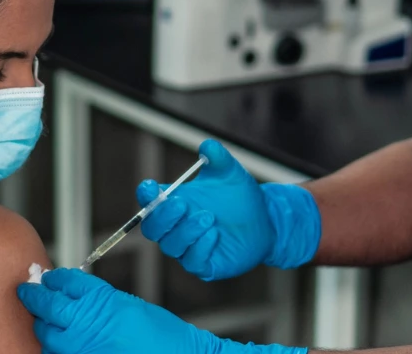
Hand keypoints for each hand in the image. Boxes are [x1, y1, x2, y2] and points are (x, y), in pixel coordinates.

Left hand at [16, 268, 221, 353]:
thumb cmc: (159, 333)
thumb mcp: (126, 304)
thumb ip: (97, 299)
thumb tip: (72, 295)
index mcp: (101, 299)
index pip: (65, 281)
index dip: (54, 278)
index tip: (47, 277)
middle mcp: (87, 321)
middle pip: (48, 304)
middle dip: (35, 297)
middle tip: (28, 292)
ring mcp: (81, 346)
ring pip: (46, 333)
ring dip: (42, 325)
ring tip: (41, 319)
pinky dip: (53, 348)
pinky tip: (57, 343)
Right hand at [137, 140, 321, 280]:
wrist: (266, 220)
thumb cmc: (241, 197)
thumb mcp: (231, 173)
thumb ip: (218, 158)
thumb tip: (208, 145)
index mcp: (174, 202)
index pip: (148, 201)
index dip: (145, 195)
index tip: (151, 187)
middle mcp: (176, 227)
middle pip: (152, 227)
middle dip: (163, 216)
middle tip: (181, 204)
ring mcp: (188, 248)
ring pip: (171, 245)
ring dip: (186, 231)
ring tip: (208, 217)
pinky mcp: (205, 265)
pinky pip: (192, 261)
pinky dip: (200, 247)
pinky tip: (214, 234)